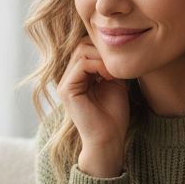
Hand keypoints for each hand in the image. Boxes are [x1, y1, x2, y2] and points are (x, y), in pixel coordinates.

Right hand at [59, 39, 128, 177]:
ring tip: (113, 72)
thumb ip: (109, 64)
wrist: (109, 138)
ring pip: (81, 51)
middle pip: (81, 45)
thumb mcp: (115, 81)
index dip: (103, 48)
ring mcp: (65, 84)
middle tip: (117, 63)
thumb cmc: (113, 114)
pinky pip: (80, 65)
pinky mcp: (66, 90)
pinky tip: (108, 76)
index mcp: (78, 76)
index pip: (86, 47)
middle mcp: (68, 78)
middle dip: (102, 49)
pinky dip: (97, 66)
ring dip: (101, 57)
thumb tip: (113, 45)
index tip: (119, 60)